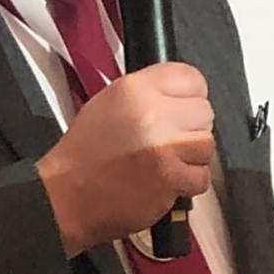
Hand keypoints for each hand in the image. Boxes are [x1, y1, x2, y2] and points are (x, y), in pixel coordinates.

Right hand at [37, 62, 214, 256]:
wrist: (67, 195)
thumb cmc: (86, 153)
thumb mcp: (109, 102)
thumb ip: (149, 92)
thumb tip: (183, 96)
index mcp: (135, 88)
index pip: (191, 78)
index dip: (189, 96)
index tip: (181, 109)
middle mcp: (152, 113)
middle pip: (204, 112)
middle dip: (190, 128)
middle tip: (168, 141)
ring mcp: (164, 146)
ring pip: (206, 145)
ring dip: (191, 157)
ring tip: (165, 162)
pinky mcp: (170, 177)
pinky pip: (201, 176)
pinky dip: (187, 183)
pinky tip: (165, 181)